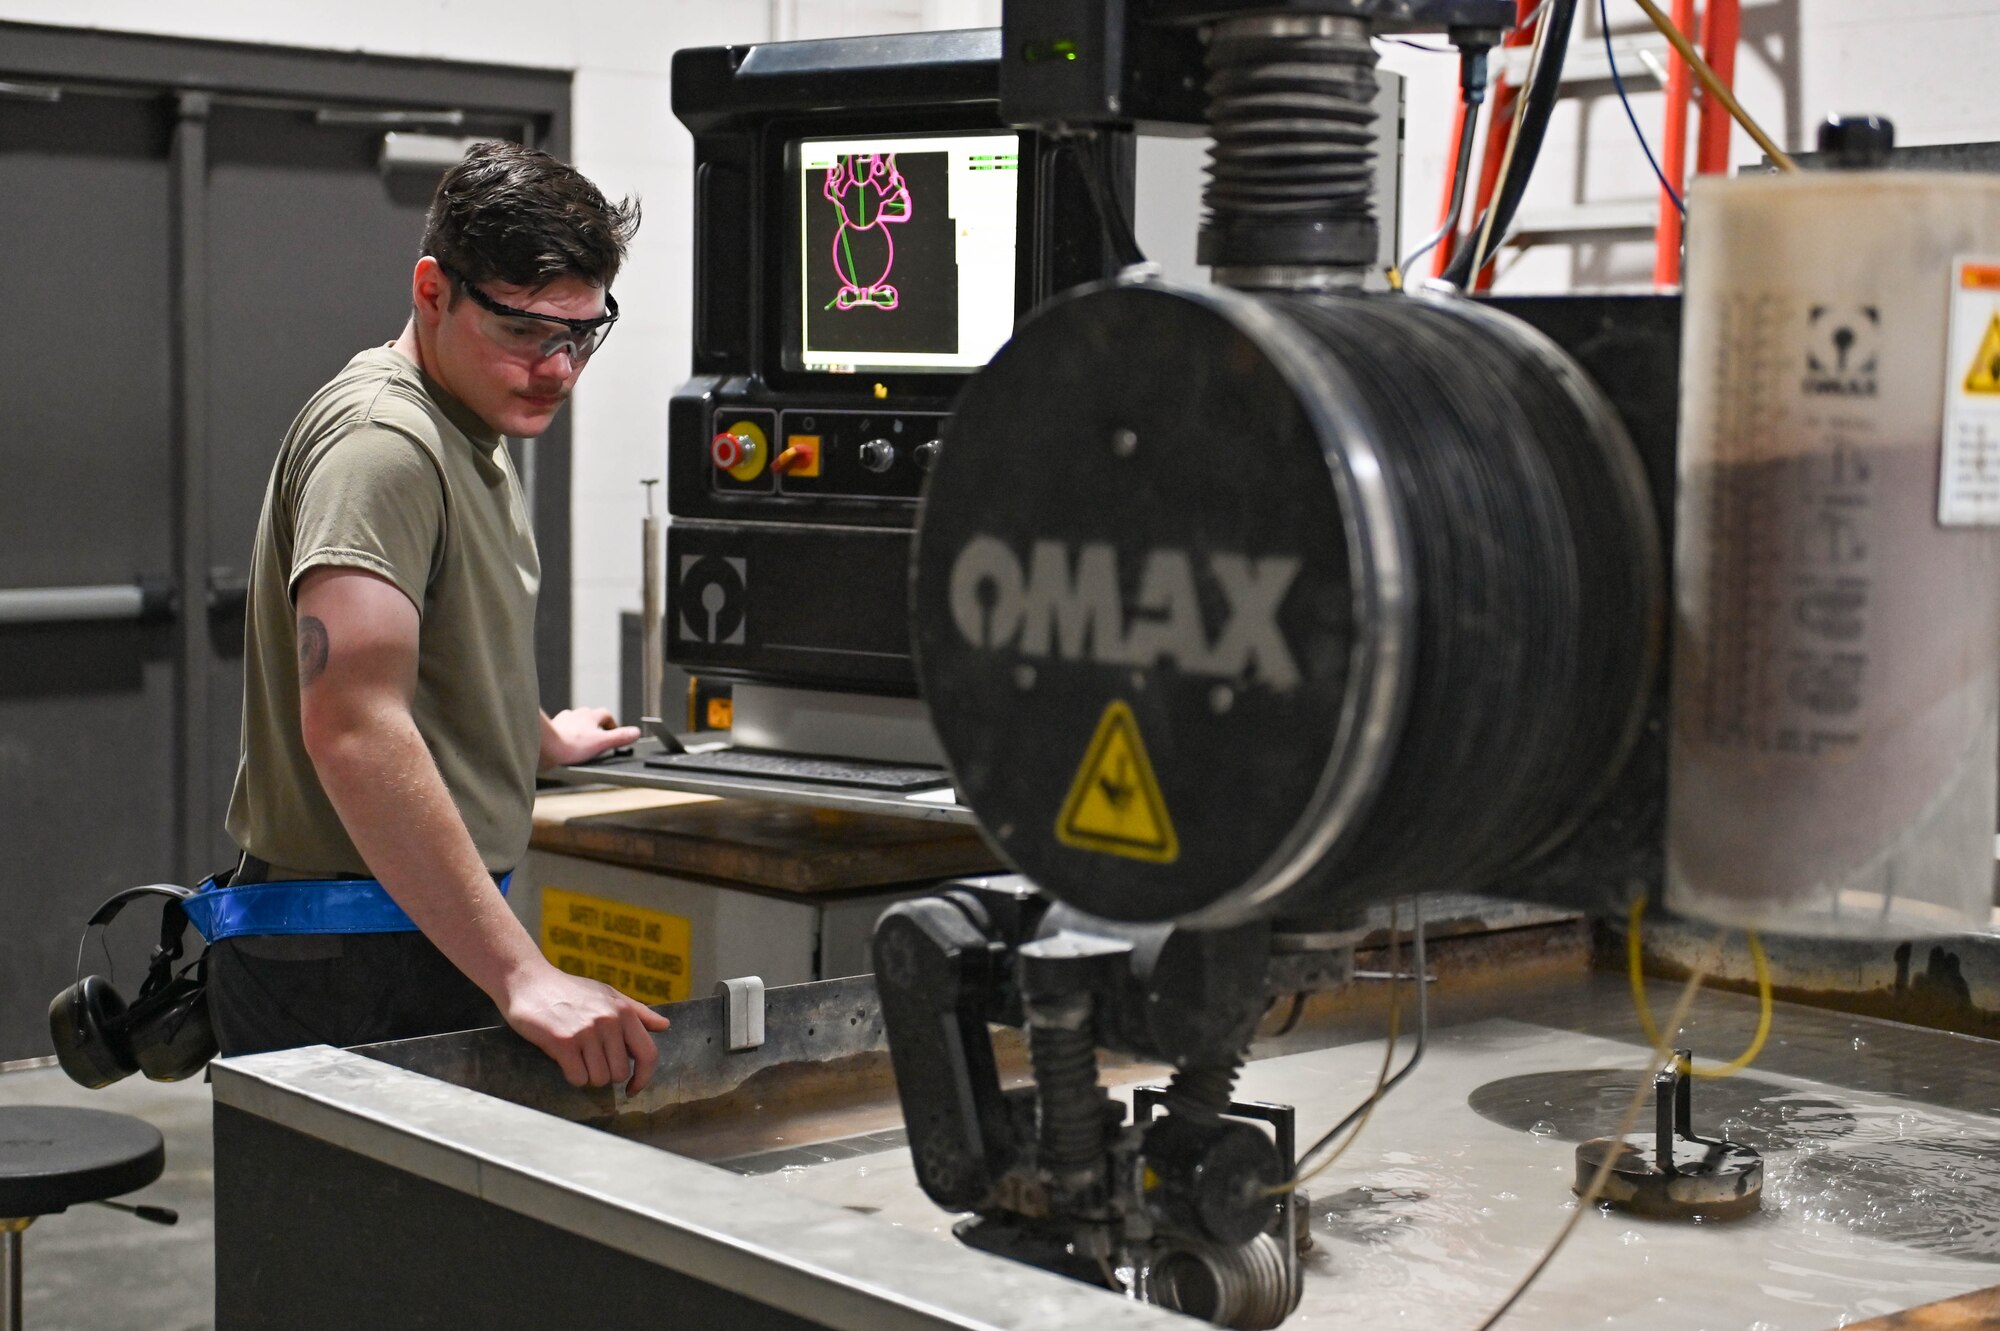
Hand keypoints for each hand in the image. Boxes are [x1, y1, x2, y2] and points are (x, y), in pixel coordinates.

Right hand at [499, 962, 670, 1093]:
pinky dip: (572, 1075)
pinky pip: (578, 1078)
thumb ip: (638, 1012)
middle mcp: (609, 1022)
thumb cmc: (570, 990)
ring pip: (599, 1079)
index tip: (632, 1089)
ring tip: (576, 1056)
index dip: (644, 1078)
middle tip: (589, 1060)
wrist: (529, 982)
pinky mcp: (563, 1042)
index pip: (649, 1054)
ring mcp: (587, 1032)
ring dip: (587, 1075)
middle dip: (605, 1074)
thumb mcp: (608, 994)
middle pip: (619, 1073)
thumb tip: (665, 1025)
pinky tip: (563, 1059)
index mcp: (624, 1011)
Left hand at [541, 707, 641, 767]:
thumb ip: (620, 737)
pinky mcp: (550, 729)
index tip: (613, 733)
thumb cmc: (571, 745)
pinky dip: (564, 735)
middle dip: (594, 726)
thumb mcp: (602, 743)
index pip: (605, 714)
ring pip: (573, 722)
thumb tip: (635, 732)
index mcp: (589, 716)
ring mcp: (561, 721)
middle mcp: (575, 715)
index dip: (611, 723)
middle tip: (598, 739)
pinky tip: (564, 746)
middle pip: (589, 716)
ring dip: (578, 730)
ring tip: (580, 743)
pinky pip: (560, 730)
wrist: (545, 748)